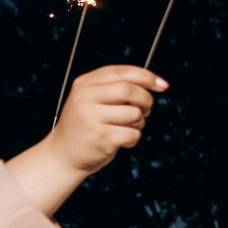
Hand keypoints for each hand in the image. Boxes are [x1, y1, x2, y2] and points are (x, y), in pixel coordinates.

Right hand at [51, 65, 165, 171]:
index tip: (163, 85)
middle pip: (130, 90)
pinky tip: (121, 141)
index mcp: (85, 84)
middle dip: (146, 100)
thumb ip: (116, 88)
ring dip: (139, 123)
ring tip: (126, 128)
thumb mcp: (92, 100)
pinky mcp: (100, 137)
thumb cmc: (87, 126)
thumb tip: (156, 84)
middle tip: (146, 110)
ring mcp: (91, 117)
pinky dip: (133, 139)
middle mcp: (85, 97)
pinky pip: (133, 134)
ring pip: (134, 113)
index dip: (147, 77)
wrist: (63, 154)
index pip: (121, 72)